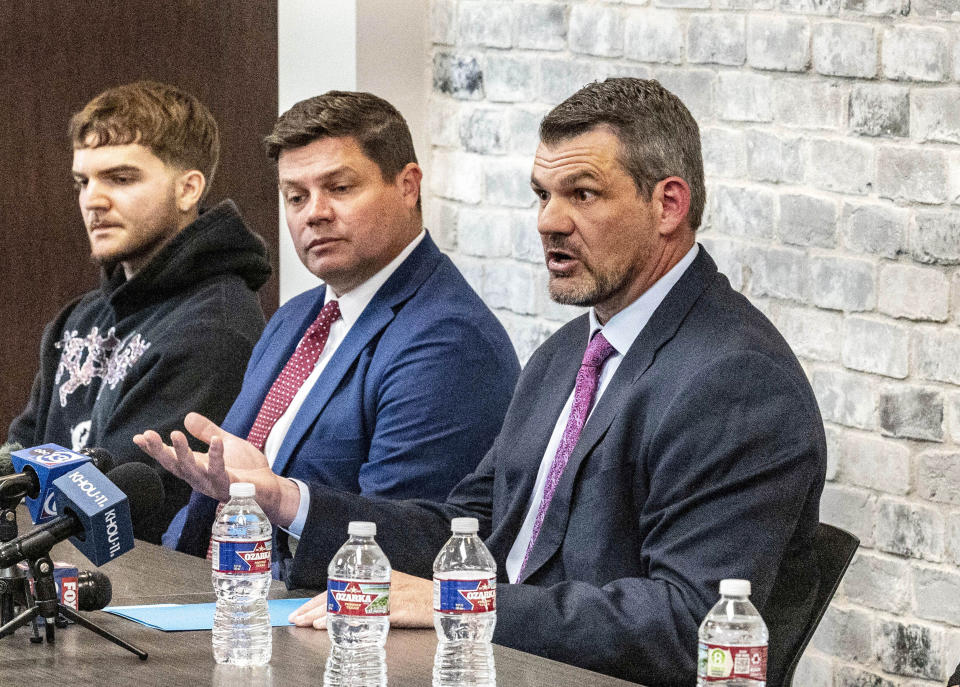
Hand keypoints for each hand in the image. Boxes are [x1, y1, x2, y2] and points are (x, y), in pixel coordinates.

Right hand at [133, 412, 300, 525]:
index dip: (154, 449)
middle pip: (174, 466)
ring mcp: (213, 484)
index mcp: (197, 468)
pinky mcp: (230, 486)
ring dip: (182, 453)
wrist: (270, 488)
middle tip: (147, 436)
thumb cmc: (247, 469)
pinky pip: (220, 471)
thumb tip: (187, 416)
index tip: (138, 437)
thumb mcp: (226, 444)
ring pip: (192, 471)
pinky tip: (215, 441)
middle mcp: (200, 478)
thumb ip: (207, 431)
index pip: (171, 458)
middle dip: (159, 451)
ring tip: (174, 434)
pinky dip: (217, 455)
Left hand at [289, 570, 433, 628]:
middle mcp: (376, 582)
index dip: (317, 599)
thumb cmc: (419, 597)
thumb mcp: (392, 590)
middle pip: (339, 594)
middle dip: (313, 607)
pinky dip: (346, 619)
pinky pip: (365, 613)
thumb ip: (371, 596)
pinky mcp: (394, 607)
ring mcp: (385, 594)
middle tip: (295, 617)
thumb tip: (343, 610)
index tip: (300, 610)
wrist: (442, 600)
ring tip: (307, 622)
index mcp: (374, 576)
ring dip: (323, 613)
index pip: (339, 586)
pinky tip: (332, 625)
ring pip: (347, 602)